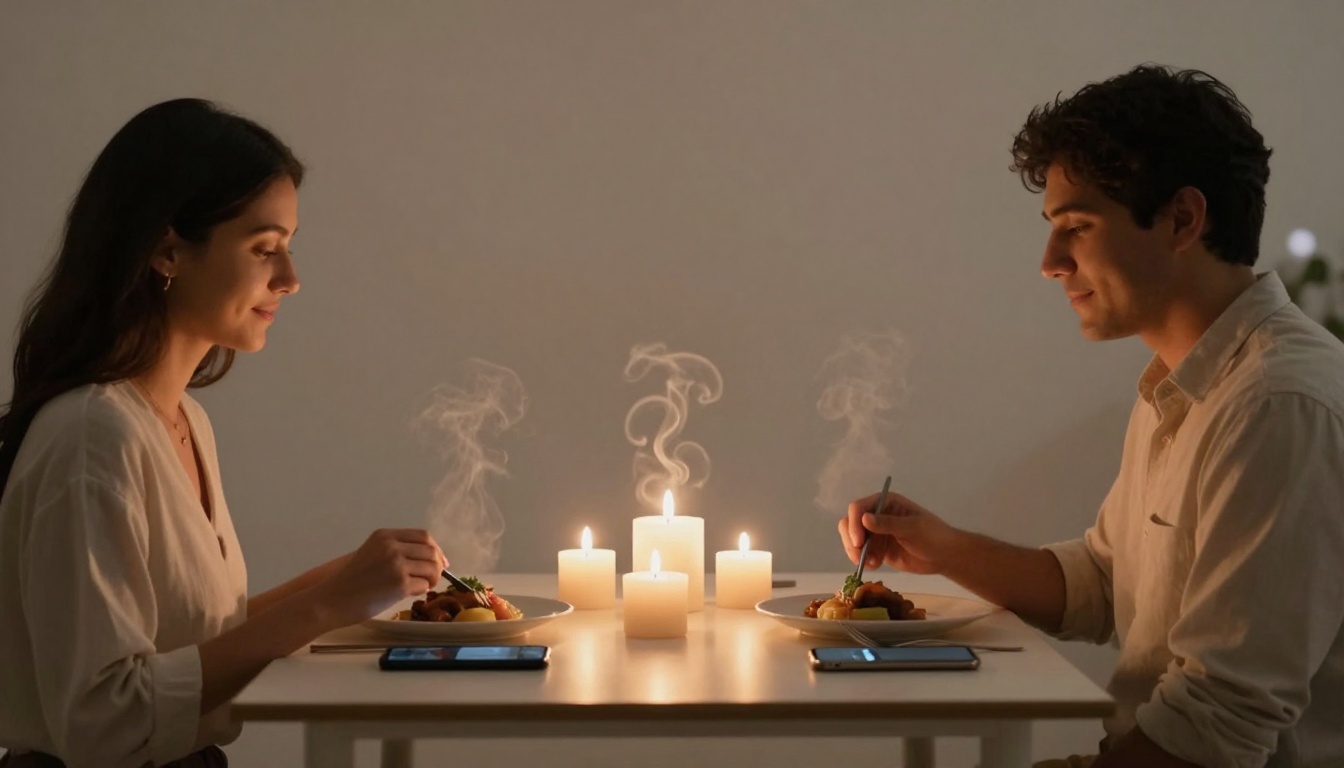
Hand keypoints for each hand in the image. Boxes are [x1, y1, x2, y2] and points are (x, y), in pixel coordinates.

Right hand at [314, 529, 445, 628]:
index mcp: (385, 536)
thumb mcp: (372, 553)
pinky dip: (421, 590)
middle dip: (438, 565)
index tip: (440, 560)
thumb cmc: (350, 580)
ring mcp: (396, 564)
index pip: (423, 536)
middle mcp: (392, 546)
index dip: (435, 549)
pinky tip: (410, 593)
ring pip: (432, 568)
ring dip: (432, 579)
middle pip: (431, 551)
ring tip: (423, 586)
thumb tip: (428, 557)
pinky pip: (423, 585)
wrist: (332, 600)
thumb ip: (395, 550)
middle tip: (434, 577)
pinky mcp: (399, 584)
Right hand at [837, 492, 960, 575]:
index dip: (854, 523)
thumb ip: (888, 524)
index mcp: (886, 502)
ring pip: (852, 539)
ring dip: (856, 552)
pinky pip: (861, 553)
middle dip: (851, 540)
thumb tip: (864, 519)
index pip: (859, 507)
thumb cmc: (934, 536)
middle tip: (860, 557)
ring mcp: (876, 533)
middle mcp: (877, 515)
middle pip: (850, 523)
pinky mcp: (877, 549)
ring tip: (872, 564)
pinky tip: (875, 566)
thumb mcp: (913, 528)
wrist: (944, 556)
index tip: (858, 542)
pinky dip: (863, 560)